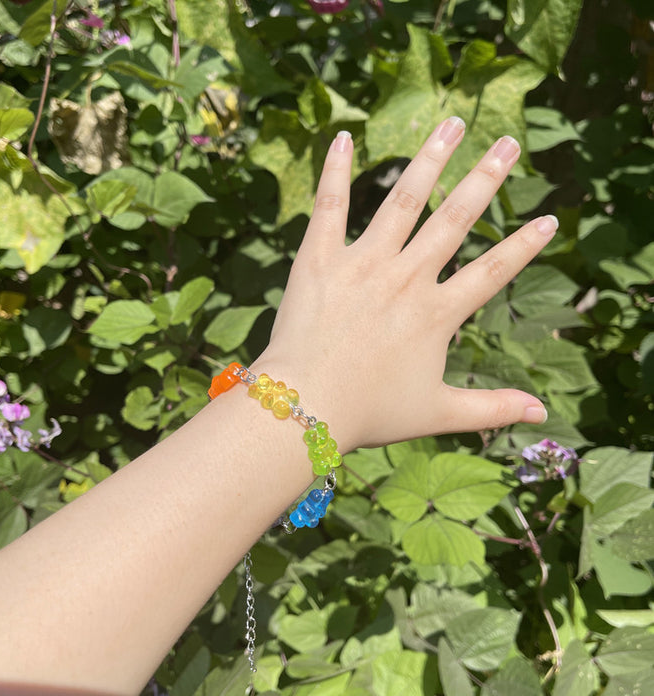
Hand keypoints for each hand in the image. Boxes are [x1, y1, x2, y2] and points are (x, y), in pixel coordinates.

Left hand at [253, 117, 553, 452]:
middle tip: (509, 143)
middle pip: (455, 220)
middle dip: (486, 179)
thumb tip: (541, 414)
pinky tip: (345, 137)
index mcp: (436, 314)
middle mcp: (405, 279)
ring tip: (452, 123)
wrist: (304, 408)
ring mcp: (362, 264)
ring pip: (403, 201)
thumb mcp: (438, 414)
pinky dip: (336, 172)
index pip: (493, 272)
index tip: (548, 219)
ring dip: (430, 160)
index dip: (524, 247)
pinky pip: (330, 207)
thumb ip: (491, 409)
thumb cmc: (369, 413)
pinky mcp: (320, 259)